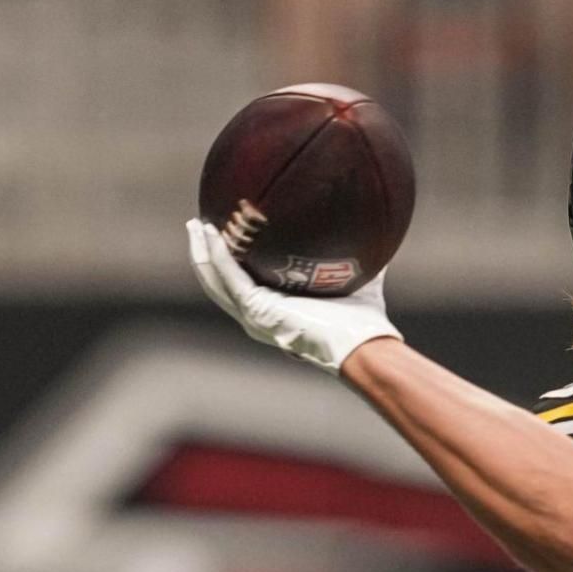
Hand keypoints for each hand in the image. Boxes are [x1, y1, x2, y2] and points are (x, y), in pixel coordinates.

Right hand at [183, 218, 401, 374]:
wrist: (362, 344)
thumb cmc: (362, 322)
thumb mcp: (357, 281)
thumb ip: (359, 261)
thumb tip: (377, 235)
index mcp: (276, 312)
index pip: (243, 285)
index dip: (231, 262)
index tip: (225, 235)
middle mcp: (259, 317)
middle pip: (219, 281)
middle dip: (206, 254)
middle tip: (198, 226)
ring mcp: (255, 316)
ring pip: (215, 280)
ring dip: (202, 252)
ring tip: (195, 226)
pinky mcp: (257, 309)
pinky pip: (228, 276)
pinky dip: (217, 255)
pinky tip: (210, 233)